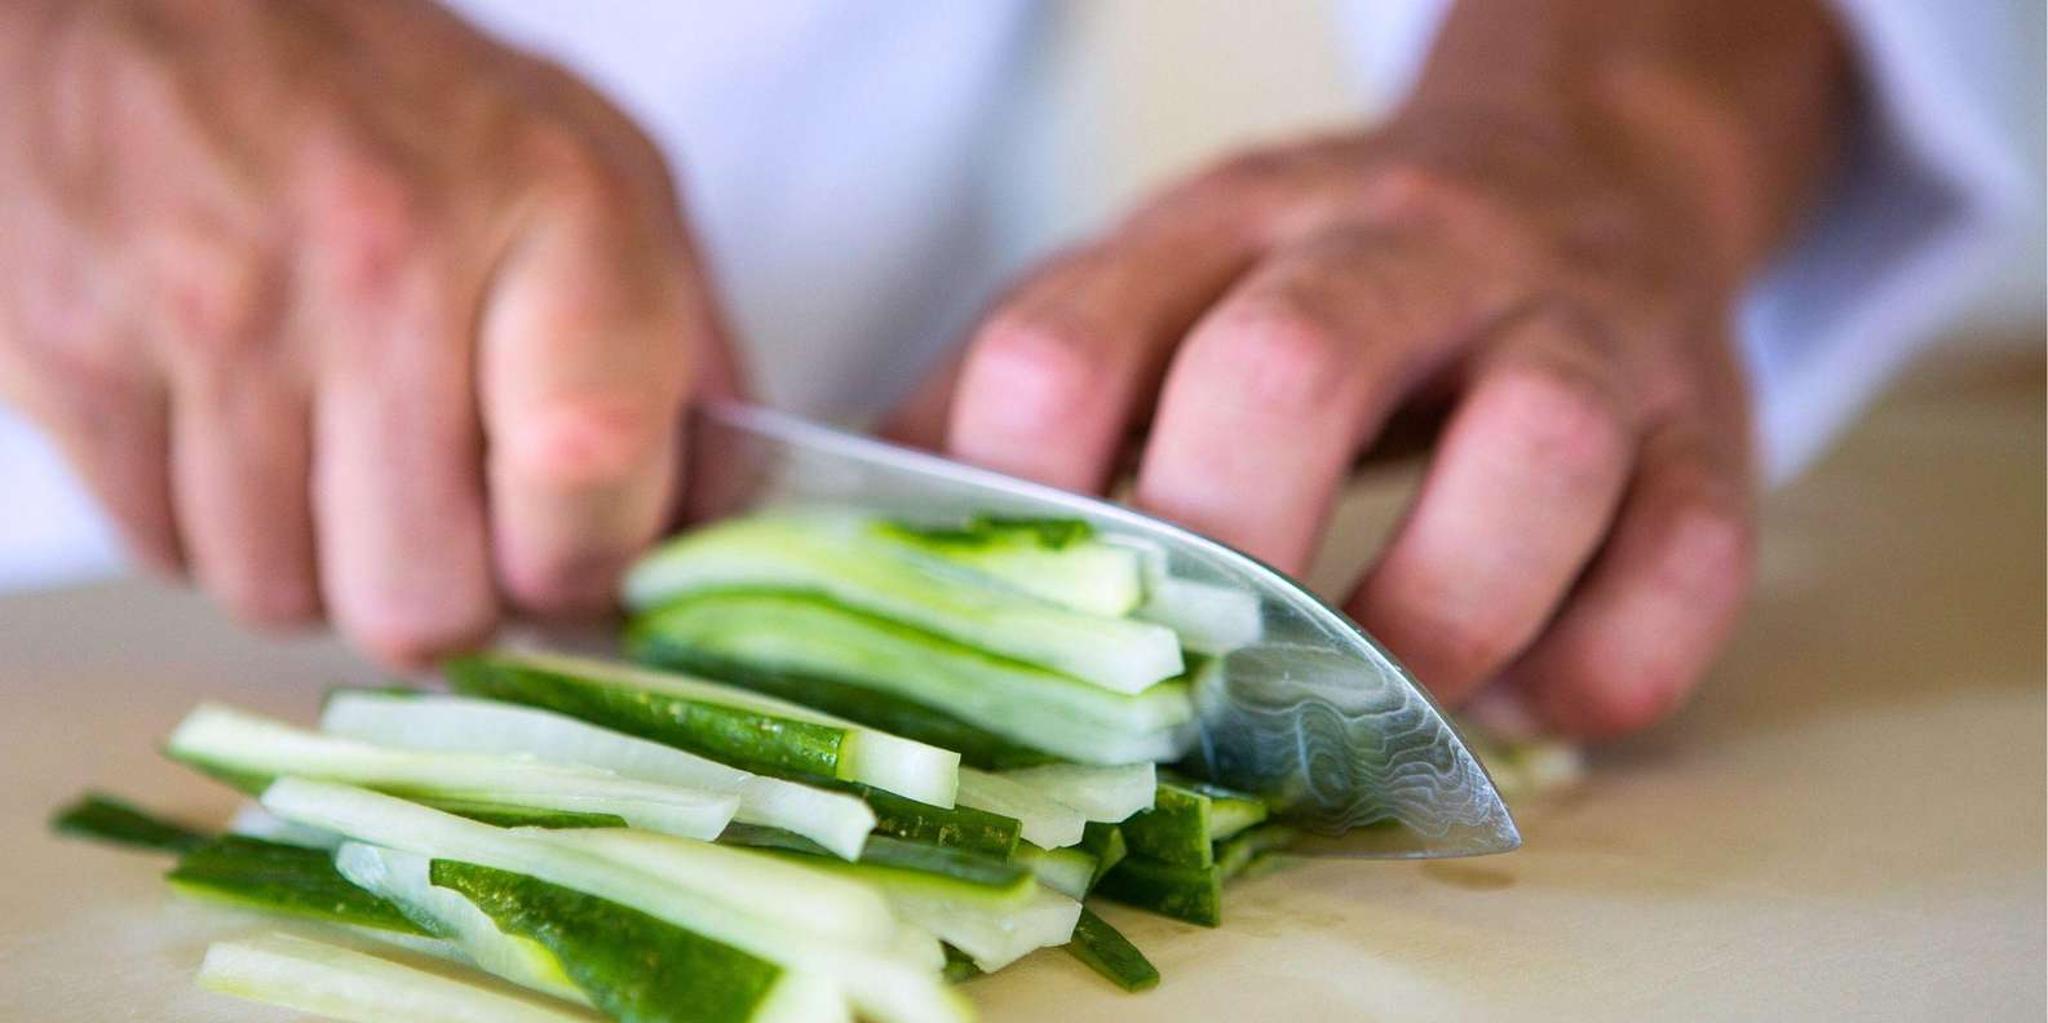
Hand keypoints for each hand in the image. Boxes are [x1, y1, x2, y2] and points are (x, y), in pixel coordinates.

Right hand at [0, 0, 736, 664]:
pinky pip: (164, 552)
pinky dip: (204, 519)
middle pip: (426, 608)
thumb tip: (728, 530)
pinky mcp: (74, 349)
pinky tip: (233, 417)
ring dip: (315, 559)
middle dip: (439, 592)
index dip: (580, 577)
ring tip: (329, 439)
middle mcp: (385, 258)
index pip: (589, 519)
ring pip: (283, 598)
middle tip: (439, 514)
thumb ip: (683, 354)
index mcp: (555, 212)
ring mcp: (216, 308)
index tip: (566, 552)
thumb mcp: (597, 174)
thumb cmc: (397, 99)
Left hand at [891, 0, 1844, 736]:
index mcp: (1219, 227)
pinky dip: (1613, 659)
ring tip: (1384, 703)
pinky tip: (1538, 698)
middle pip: (1286, 369)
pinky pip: (1691, 547)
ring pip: (1526, 449)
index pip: (1070, 340)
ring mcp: (1563, 329)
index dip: (1017, 495)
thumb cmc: (1321, 284)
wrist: (1577, 175)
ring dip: (1436, 616)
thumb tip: (849, 554)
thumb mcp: (1154, 291)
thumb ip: (1015, 405)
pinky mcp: (1704, 420)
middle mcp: (1395, 254)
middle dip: (1224, 550)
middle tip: (1201, 676)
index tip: (1027, 615)